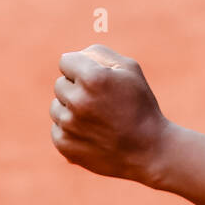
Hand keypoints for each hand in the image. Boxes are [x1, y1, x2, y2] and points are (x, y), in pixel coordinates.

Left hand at [50, 44, 168, 185]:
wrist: (148, 151)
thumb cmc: (140, 106)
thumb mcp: (130, 69)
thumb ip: (99, 53)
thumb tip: (74, 57)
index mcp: (93, 78)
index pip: (66, 61)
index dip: (82, 69)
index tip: (97, 80)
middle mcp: (77, 100)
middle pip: (60, 84)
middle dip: (78, 89)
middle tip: (102, 103)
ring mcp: (68, 125)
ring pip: (56, 106)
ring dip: (72, 109)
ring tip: (98, 120)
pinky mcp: (64, 144)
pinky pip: (57, 128)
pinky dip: (71, 130)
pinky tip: (93, 135)